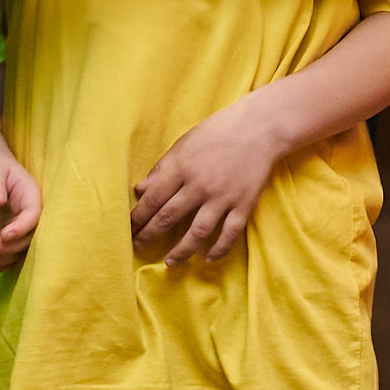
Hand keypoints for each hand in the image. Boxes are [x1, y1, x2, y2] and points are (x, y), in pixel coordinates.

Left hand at [0, 142, 40, 272]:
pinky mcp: (4, 234)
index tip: (4, 235)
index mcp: (31, 196)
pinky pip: (3, 253)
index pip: (33, 216)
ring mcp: (16, 227)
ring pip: (16, 251)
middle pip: (27, 239)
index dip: (21, 228)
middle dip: (7, 248)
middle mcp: (28, 215)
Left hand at [132, 104, 287, 264]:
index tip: (129, 228)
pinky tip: (208, 258)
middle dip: (150, 236)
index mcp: (181, 168)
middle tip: (139, 247)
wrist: (260, 127)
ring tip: (170, 262)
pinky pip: (229, 233)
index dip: (138, 218)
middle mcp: (199, 186)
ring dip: (181, 251)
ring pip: (198, 232)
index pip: (152, 200)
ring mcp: (223, 197)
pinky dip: (219, 249)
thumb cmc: (219, 131)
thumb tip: (140, 189)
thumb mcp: (185, 143)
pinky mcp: (243, 205)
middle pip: (169, 218)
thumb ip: (162, 168)